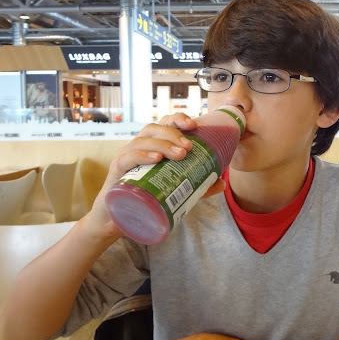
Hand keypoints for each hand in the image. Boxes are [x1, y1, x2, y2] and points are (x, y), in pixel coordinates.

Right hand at [86, 113, 206, 238]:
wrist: (117, 220)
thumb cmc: (147, 197)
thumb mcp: (176, 190)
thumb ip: (198, 187)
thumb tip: (222, 183)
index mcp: (152, 145)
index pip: (164, 123)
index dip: (178, 119)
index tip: (194, 124)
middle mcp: (138, 146)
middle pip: (154, 128)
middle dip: (173, 133)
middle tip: (189, 148)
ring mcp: (125, 157)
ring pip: (142, 140)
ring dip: (163, 144)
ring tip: (180, 154)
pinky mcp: (116, 172)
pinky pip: (127, 158)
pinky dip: (142, 155)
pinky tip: (156, 159)